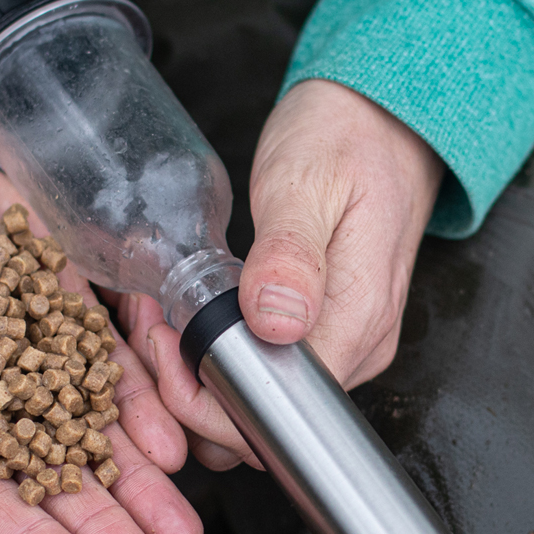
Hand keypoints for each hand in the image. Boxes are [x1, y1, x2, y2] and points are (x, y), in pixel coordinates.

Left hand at [120, 80, 443, 469]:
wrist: (383, 117)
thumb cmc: (344, 139)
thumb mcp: (306, 182)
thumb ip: (291, 255)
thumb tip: (276, 324)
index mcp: (359, 317)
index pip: (281, 406)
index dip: (211, 396)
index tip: (164, 345)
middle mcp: (361, 345)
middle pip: (270, 416)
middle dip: (195, 392)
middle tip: (150, 329)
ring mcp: (348, 340)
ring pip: (266, 400)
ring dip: (202, 380)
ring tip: (161, 324)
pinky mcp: (328, 327)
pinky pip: (271, 370)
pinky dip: (222, 360)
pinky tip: (190, 324)